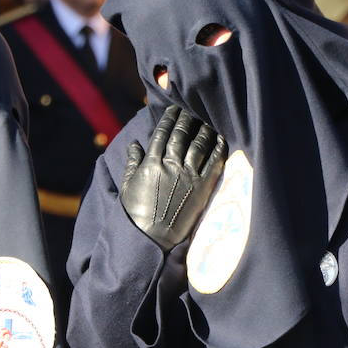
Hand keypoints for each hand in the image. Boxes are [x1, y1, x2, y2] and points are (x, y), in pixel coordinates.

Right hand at [119, 105, 227, 250]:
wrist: (152, 239)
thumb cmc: (136, 214)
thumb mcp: (127, 186)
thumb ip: (133, 163)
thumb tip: (135, 144)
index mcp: (151, 163)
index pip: (162, 132)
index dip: (169, 118)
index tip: (174, 109)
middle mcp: (170, 165)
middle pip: (181, 134)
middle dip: (187, 119)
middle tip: (192, 110)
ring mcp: (188, 176)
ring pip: (199, 144)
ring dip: (203, 129)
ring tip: (206, 121)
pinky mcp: (203, 188)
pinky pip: (214, 162)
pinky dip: (218, 148)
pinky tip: (220, 138)